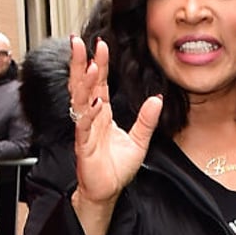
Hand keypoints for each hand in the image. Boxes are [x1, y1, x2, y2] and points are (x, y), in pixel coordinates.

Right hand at [68, 36, 162, 234]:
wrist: (106, 192)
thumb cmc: (116, 169)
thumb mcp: (139, 140)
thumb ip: (147, 120)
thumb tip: (157, 98)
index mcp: (101, 114)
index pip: (99, 83)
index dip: (100, 63)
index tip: (101, 44)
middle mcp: (90, 118)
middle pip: (83, 84)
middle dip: (81, 63)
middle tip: (79, 42)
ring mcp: (85, 130)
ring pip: (79, 100)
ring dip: (83, 82)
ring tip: (90, 64)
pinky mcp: (83, 146)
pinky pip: (83, 125)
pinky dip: (88, 112)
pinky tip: (93, 100)